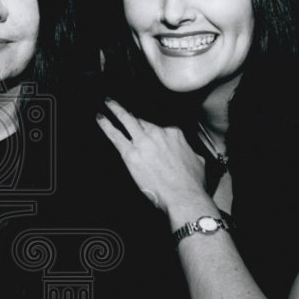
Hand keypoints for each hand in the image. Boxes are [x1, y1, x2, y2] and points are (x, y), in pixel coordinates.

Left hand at [96, 98, 208, 217]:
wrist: (184, 195)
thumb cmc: (192, 183)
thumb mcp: (198, 161)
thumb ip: (191, 153)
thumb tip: (192, 155)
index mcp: (174, 134)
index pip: (157, 126)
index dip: (149, 127)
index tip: (143, 126)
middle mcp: (158, 134)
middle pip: (140, 120)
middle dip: (128, 112)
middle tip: (118, 104)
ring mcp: (143, 142)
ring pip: (127, 120)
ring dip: (116, 110)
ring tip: (108, 103)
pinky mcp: (131, 154)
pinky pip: (115, 136)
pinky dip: (106, 126)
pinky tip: (100, 119)